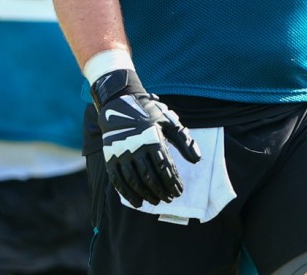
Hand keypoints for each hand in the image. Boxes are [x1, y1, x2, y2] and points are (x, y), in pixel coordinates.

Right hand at [91, 68, 201, 207]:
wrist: (118, 103)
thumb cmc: (148, 114)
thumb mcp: (168, 122)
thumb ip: (183, 141)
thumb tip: (197, 160)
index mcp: (152, 139)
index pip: (165, 167)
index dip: (173, 182)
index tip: (179, 192)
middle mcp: (135, 148)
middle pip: (150, 177)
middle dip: (162, 191)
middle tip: (170, 199)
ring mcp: (121, 154)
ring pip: (135, 181)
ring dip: (147, 194)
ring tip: (156, 201)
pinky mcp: (110, 158)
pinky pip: (118, 181)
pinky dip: (128, 194)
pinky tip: (137, 202)